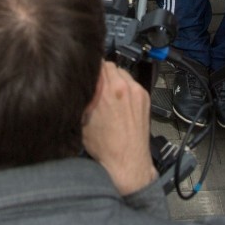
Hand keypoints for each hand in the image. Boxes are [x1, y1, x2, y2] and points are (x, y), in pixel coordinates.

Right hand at [83, 62, 156, 195]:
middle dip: (101, 73)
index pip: (96, 63)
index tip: (85, 72)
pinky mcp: (145, 97)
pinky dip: (125, 87)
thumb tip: (79, 82)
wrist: (127, 161)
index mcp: (106, 91)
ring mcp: (137, 91)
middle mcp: (123, 87)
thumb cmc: (104, 147)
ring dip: (114, 78)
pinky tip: (119, 100)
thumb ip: (83, 96)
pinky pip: (132, 82)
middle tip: (95, 85)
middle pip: (109, 65)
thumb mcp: (82, 120)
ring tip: (107, 94)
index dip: (89, 68)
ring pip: (122, 72)